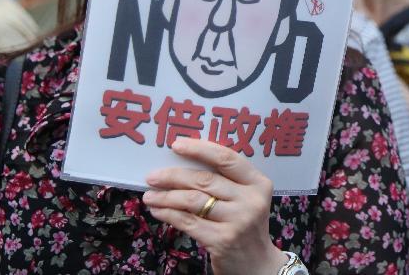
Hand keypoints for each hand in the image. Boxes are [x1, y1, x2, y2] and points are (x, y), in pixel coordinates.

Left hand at [143, 138, 287, 274]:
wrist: (257, 264)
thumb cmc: (245, 225)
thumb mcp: (246, 199)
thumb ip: (226, 182)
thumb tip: (183, 163)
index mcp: (258, 182)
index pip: (227, 158)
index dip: (200, 149)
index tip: (176, 145)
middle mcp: (251, 199)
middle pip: (205, 179)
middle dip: (174, 176)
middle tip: (153, 176)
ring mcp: (238, 220)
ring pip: (193, 200)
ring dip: (166, 196)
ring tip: (150, 195)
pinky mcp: (222, 240)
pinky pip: (188, 222)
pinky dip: (168, 214)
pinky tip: (157, 210)